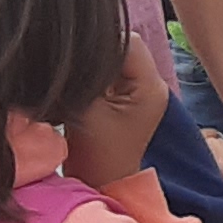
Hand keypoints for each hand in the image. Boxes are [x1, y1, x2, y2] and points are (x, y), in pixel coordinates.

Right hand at [70, 35, 168, 184]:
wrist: (100, 183)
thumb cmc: (96, 154)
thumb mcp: (87, 109)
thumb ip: (86, 75)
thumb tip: (74, 47)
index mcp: (150, 85)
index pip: (127, 41)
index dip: (98, 39)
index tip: (73, 49)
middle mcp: (151, 83)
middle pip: (122, 46)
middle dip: (95, 49)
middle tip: (71, 60)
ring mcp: (140, 90)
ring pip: (114, 57)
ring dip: (93, 61)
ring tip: (74, 72)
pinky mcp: (126, 96)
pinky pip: (110, 71)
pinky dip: (93, 72)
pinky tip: (77, 80)